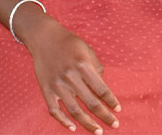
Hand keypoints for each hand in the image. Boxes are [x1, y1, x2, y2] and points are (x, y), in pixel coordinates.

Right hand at [24, 19, 119, 133]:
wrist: (43, 37)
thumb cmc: (68, 42)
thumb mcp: (86, 49)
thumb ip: (96, 67)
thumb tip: (102, 88)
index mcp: (83, 65)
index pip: (101, 89)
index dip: (111, 101)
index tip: (118, 110)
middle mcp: (70, 77)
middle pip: (91, 103)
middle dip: (105, 116)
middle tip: (115, 125)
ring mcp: (57, 85)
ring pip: (74, 111)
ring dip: (88, 124)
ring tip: (98, 131)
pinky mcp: (46, 90)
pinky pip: (55, 111)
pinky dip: (63, 121)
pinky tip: (73, 127)